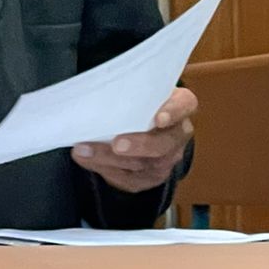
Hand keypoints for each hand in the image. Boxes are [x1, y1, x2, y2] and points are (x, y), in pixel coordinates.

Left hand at [70, 86, 196, 194]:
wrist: (144, 125)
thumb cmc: (140, 102)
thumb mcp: (140, 90)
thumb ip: (127, 90)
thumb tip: (94, 93)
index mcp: (181, 105)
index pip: (183, 106)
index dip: (173, 113)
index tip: (158, 119)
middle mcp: (178, 135)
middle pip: (164, 145)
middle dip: (140, 145)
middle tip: (116, 144)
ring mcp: (166, 159)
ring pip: (143, 165)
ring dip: (110, 158)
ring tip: (84, 150)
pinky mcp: (150, 177)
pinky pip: (130, 178)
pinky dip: (105, 169)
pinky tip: (87, 160)